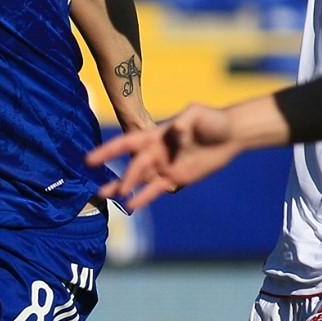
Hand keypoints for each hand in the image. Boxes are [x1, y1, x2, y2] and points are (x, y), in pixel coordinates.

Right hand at [87, 103, 240, 209]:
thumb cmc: (214, 120)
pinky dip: (143, 198)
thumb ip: (185, 121)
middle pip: (135, 166)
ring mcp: (165, 166)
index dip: (108, 151)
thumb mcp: (198, 113)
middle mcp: (156, 152)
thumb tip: (176, 133)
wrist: (232, 134)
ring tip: (104, 196)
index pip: (127, 143)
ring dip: (122, 187)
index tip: (90, 159)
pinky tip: (130, 206)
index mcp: (156, 135)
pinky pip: (155, 190)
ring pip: (138, 180)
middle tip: (120, 189)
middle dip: (125, 177)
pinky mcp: (176, 178)